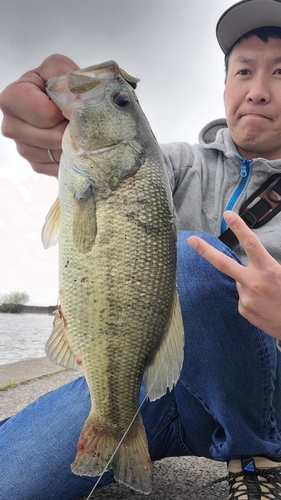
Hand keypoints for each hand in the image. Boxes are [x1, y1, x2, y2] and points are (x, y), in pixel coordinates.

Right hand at [0, 54, 78, 175]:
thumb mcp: (61, 68)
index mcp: (11, 99)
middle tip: (78, 118)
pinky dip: (70, 156)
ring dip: (73, 143)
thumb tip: (76, 102)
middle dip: (71, 129)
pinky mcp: (35, 164)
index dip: (65, 111)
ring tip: (76, 128)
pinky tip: (72, 142)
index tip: (71, 104)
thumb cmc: (60, 84)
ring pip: (57, 153)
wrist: (66, 101)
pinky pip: (57, 166)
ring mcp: (22, 148)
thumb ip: (64, 78)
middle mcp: (11, 126)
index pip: (46, 116)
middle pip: (52, 138)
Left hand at [188, 211, 280, 339]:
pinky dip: (251, 298)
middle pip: (223, 263)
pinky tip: (264, 304)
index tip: (228, 214)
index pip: (250, 243)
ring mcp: (246, 298)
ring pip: (240, 282)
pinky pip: (243, 298)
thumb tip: (258, 260)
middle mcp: (253, 282)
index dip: (239, 227)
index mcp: (268, 270)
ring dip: (249, 283)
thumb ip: (269, 265)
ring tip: (268, 294)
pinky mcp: (243, 310)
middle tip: (191, 240)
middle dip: (204, 250)